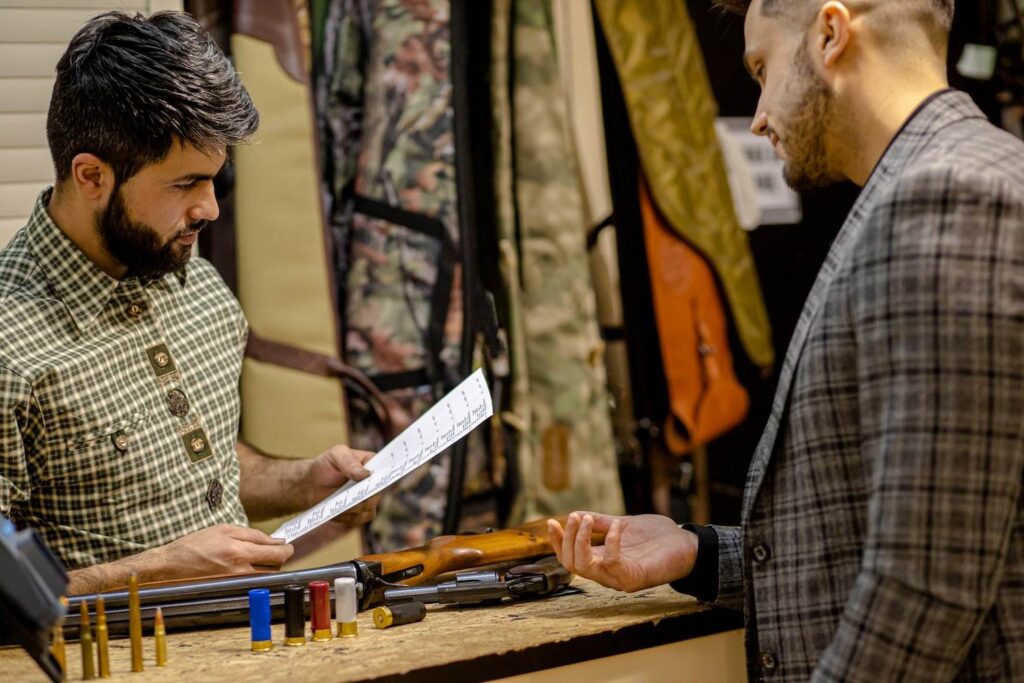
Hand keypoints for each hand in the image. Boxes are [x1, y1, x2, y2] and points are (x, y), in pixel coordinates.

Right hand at [155, 524, 293, 576]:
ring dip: (268, 568)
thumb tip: (276, 541)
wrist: (170, 567)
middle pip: (275, 568)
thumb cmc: (194, 545)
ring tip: (258, 558)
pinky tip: (247, 568)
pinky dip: (255, 575)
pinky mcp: (230, 591)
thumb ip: (253, 535)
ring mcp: (235, 583)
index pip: (277, 554)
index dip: (287, 550)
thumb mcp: (223, 529)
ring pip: (265, 577)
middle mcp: (239, 571)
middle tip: (272, 551)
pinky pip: (252, 583)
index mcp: (239, 552)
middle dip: (278, 558)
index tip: (288, 546)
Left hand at [306, 444, 378, 527]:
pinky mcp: (360, 513)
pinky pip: (358, 519)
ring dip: (351, 508)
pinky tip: (335, 510)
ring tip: (336, 502)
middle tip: (347, 496)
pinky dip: (345, 517)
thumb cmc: (325, 465)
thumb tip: (366, 474)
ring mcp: (369, 499)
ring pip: (368, 509)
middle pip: (377, 493)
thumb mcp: (335, 455)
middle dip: (362, 496)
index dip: (383, 476)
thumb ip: (349, 461)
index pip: (385, 470)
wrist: (312, 484)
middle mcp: (375, 482)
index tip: (371, 481)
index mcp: (373, 463)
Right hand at [548, 512, 697, 592]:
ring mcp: (619, 579)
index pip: (570, 558)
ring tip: (586, 518)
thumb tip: (576, 514)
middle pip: (572, 564)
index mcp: (602, 561)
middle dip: (568, 539)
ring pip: (584, 567)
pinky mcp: (633, 578)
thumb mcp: (623, 524)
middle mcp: (607, 574)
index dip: (557, 542)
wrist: (688, 544)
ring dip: (581, 541)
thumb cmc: (658, 537)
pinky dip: (610, 542)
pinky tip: (617, 526)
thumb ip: (601, 523)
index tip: (551, 522)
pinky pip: (612, 563)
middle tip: (574, 516)